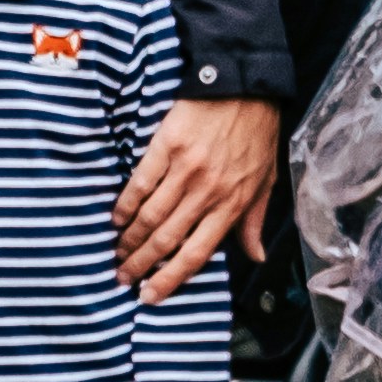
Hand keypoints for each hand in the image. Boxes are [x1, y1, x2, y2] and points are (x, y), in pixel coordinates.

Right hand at [119, 92, 280, 298]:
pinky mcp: (166, 146)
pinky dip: (125, 203)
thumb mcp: (266, 180)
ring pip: (150, 215)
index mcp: (233, 204)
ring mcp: (185, 169)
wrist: (245, 85)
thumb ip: (254, 220)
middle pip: (167, 239)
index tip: (150, 296)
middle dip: (141, 264)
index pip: (197, 253)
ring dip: (129, 239)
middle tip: (122, 278)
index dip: (171, 279)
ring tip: (116, 254)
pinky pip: (140, 182)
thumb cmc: (257, 133)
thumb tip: (255, 256)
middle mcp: (207, 192)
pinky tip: (116, 218)